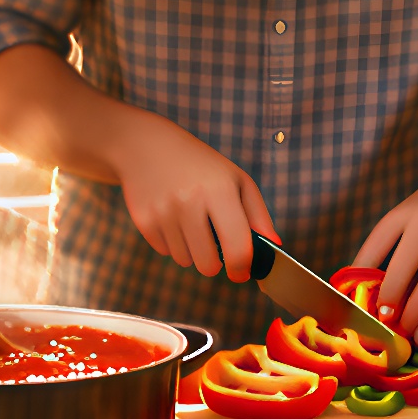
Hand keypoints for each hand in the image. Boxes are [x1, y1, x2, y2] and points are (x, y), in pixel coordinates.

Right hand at [104, 113, 276, 280]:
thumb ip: (258, 214)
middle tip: (213, 243)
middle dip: (214, 262)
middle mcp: (190, 201)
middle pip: (208, 264)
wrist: (146, 145)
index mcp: (219, 190)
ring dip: (191, 250)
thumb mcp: (235, 179)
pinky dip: (172, 242)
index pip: (237, 246)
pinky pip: (165, 252)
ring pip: (185, 261)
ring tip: (189, 221)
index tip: (241, 273)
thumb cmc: (199, 164)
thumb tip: (274, 246)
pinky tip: (170, 217)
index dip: (241, 267)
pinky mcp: (143, 220)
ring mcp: (164, 212)